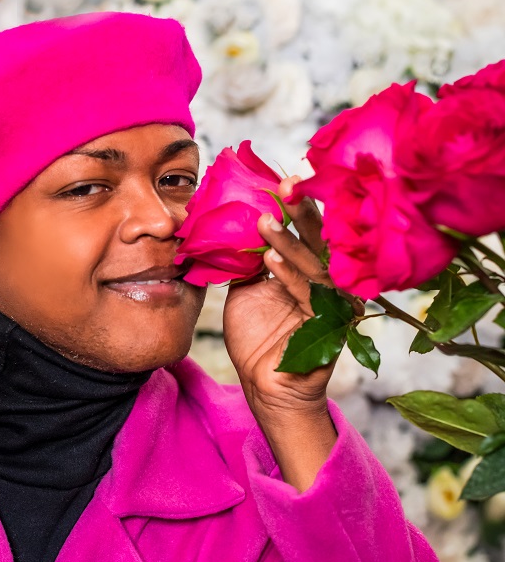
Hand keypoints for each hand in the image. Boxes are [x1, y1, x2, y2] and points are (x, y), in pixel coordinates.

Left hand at [221, 177, 361, 488]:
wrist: (264, 386)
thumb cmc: (258, 337)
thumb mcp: (246, 288)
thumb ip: (246, 258)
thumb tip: (232, 221)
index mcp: (313, 269)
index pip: (310, 230)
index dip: (300, 204)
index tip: (285, 176)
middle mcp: (328, 283)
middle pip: (320, 240)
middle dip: (304, 211)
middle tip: (288, 183)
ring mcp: (330, 305)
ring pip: (314, 266)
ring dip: (289, 241)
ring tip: (264, 222)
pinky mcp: (326, 328)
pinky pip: (308, 296)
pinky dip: (288, 276)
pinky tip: (269, 259)